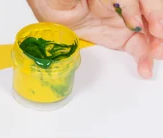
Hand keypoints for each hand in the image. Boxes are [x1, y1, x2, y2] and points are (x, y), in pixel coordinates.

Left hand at [27, 0, 162, 77]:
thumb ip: (82, 0)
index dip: (136, 8)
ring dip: (156, 40)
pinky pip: (138, 45)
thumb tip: (102, 3)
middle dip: (156, 20)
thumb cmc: (56, 0)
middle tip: (158, 33)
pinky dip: (143, 56)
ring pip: (148, 28)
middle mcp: (123, 2)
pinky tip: (145, 67)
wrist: (50, 12)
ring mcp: (125, 20)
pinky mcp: (121, 36)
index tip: (137, 23)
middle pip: (148, 8)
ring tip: (158, 53)